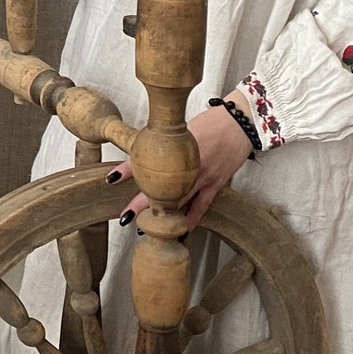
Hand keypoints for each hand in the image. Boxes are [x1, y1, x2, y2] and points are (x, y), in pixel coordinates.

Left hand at [109, 94, 254, 231]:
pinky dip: (191, 219)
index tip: (112, 179)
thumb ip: (165, 142)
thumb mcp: (182, 128)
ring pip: (178, 201)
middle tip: (125, 217)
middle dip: (141, 203)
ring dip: (163, 216)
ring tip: (148, 230)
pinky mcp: (216, 184)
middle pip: (159, 187)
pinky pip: (201, 206)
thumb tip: (144, 149)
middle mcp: (186, 165)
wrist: (240, 122)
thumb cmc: (211, 122)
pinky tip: (181, 231)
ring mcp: (202, 176)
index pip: (146, 158)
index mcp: (175, 147)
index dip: (127, 169)